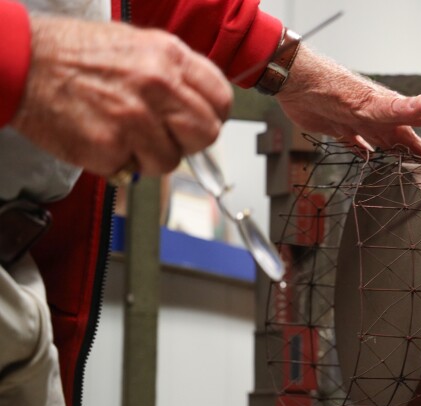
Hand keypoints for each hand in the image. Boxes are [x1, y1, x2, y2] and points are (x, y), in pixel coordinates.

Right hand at [11, 16, 231, 175]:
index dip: (212, 115)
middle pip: (206, 133)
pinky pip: (135, 168)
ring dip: (152, 155)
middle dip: (188, 141)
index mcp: (169, 57)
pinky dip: (121, 161)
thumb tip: (199, 104)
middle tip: (166, 136)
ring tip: (126, 134)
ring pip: (172, 159)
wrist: (22, 62)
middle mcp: (159, 85)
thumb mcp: (136, 46)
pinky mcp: (111, 146)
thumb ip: (174, 74)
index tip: (200, 121)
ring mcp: (136, 118)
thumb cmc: (73, 54)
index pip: (221, 99)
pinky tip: (104, 137)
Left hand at [275, 45, 420, 159]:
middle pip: (409, 138)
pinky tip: (369, 161)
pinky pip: (360, 147)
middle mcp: (381, 117)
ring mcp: (362, 123)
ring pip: (387, 144)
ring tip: (410, 169)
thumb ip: (397, 107)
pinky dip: (367, 155)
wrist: (296, 84)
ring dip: (399, 156)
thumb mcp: (367, 103)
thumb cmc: (331, 88)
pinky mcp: (342, 130)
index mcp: (392, 111)